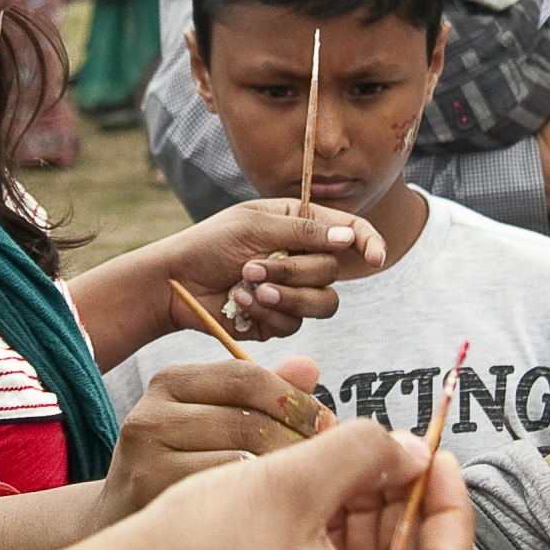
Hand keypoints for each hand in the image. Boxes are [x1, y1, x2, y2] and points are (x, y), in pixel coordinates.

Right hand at [97, 357, 331, 524]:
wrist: (120, 523)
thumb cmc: (180, 467)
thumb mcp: (212, 418)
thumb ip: (260, 393)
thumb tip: (311, 367)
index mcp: (170, 382)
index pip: (246, 377)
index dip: (296, 401)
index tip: (328, 427)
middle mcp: (152, 415)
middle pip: (248, 419)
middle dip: (300, 442)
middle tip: (330, 465)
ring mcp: (147, 460)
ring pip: (242, 460)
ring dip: (287, 475)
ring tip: (310, 489)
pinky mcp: (153, 499)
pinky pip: (226, 496)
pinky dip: (260, 503)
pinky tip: (278, 514)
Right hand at [101, 419, 472, 549]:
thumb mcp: (290, 481)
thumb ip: (366, 453)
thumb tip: (411, 450)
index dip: (448, 500)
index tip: (435, 450)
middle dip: (401, 503)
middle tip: (388, 448)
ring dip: (366, 518)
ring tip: (349, 460)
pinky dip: (333, 542)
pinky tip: (316, 493)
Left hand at [162, 198, 387, 342]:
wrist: (175, 282)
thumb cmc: (209, 244)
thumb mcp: (254, 226)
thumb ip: (303, 231)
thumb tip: (348, 238)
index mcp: (300, 224)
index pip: (349, 231)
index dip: (368, 242)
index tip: (374, 257)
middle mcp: (302, 257)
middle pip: (333, 272)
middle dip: (294, 272)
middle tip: (252, 267)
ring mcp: (292, 291)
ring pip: (323, 304)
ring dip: (284, 296)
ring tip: (248, 287)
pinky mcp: (278, 319)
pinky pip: (294, 324)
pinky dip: (266, 313)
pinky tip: (238, 303)